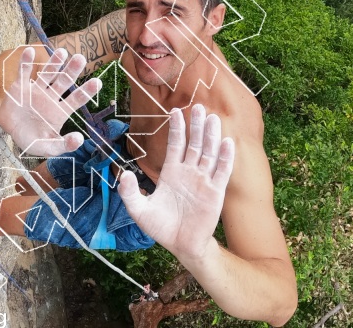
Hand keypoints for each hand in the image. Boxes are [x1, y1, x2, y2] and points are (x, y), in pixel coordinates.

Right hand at [0, 47, 101, 156]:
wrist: (11, 134)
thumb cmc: (33, 140)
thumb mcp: (49, 148)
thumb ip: (64, 145)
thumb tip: (80, 139)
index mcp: (61, 111)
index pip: (77, 99)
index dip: (87, 91)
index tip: (98, 82)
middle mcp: (51, 97)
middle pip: (64, 81)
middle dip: (72, 70)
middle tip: (80, 58)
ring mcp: (36, 90)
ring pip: (47, 74)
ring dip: (54, 63)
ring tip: (62, 51)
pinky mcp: (20, 88)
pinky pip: (23, 73)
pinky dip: (25, 62)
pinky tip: (29, 51)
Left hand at [118, 104, 234, 259]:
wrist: (181, 245)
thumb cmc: (160, 227)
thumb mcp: (139, 210)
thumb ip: (130, 193)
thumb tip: (124, 174)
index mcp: (171, 173)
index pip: (175, 145)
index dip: (176, 128)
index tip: (175, 110)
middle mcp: (188, 172)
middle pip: (194, 144)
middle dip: (196, 126)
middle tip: (199, 107)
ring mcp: (203, 181)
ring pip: (208, 153)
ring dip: (211, 136)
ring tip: (213, 118)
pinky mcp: (215, 192)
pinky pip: (221, 172)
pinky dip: (225, 157)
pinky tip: (227, 142)